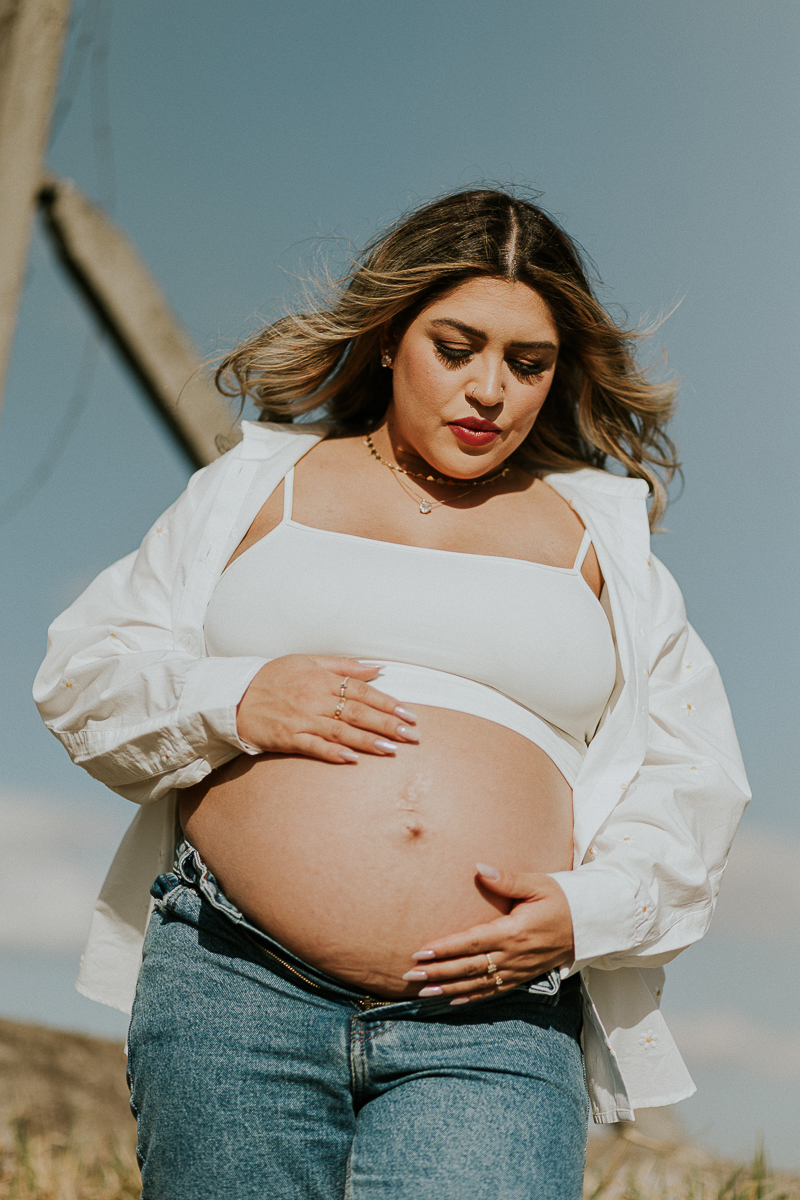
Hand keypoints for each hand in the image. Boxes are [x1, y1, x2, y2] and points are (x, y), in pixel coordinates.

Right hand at [236, 655, 418, 763]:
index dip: (388, 702)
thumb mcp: (308, 661)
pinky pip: (314, 747)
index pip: (363, 691)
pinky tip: (353, 760)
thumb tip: (377, 668)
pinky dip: (333, 753)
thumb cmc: (273, 677)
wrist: (234, 696)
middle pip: (357, 712)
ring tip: (392, 750)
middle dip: (387, 724)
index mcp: (322, 679)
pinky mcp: (288, 738)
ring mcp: (302, 720)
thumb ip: (344, 666)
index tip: (409, 713)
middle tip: (412, 735)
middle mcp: (315, 698)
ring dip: (368, 741)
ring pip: (341, 731)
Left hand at [401, 864, 574, 1004]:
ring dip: (449, 990)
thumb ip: (507, 879)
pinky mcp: (524, 977)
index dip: (444, 949)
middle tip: (409, 976)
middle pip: (469, 968)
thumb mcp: (537, 883)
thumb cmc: (562, 898)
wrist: (591, 923)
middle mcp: (514, 956)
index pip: (472, 943)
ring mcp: (519, 970)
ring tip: (423, 993)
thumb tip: (479, 868)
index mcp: (514, 932)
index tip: (420, 953)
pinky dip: (473, 998)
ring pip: (479, 984)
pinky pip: (495, 992)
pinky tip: (454, 1001)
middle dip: (438, 973)